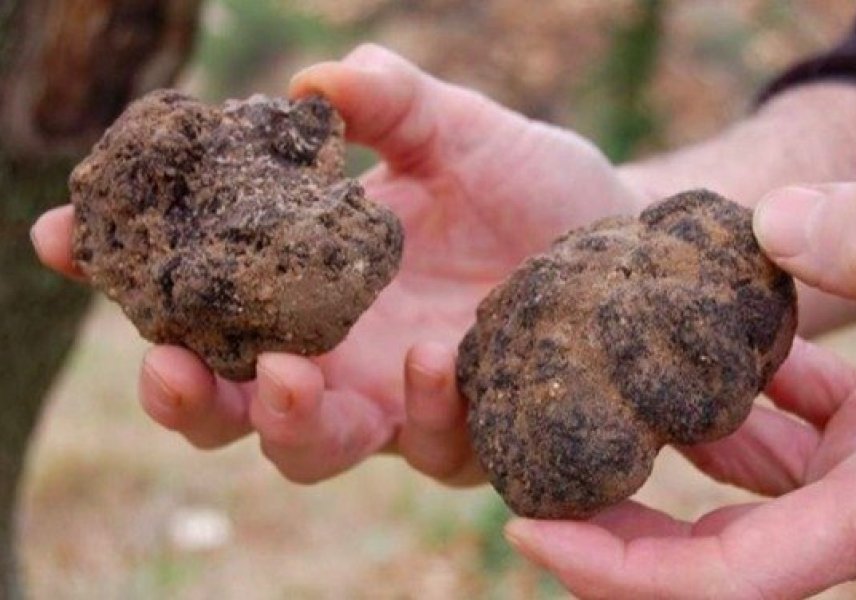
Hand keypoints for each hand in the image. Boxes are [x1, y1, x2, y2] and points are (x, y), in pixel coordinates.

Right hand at [31, 44, 639, 483]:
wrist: (618, 240)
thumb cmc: (530, 185)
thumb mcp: (459, 131)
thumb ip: (392, 105)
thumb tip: (320, 84)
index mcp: (309, 284)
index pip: (197, 290)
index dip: (122, 273)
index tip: (66, 237)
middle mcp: (340, 354)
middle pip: (229, 403)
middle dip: (182, 389)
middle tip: (162, 358)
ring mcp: (399, 403)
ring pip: (311, 448)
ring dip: (285, 422)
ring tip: (285, 373)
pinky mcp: (468, 433)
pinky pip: (429, 443)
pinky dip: (418, 407)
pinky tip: (430, 356)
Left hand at [503, 176, 855, 598]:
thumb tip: (775, 222)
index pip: (723, 582)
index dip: (616, 571)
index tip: (522, 526)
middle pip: (710, 550)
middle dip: (615, 519)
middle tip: (522, 461)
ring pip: (744, 482)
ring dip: (671, 441)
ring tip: (590, 390)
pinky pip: (790, 430)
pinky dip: (744, 394)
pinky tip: (713, 341)